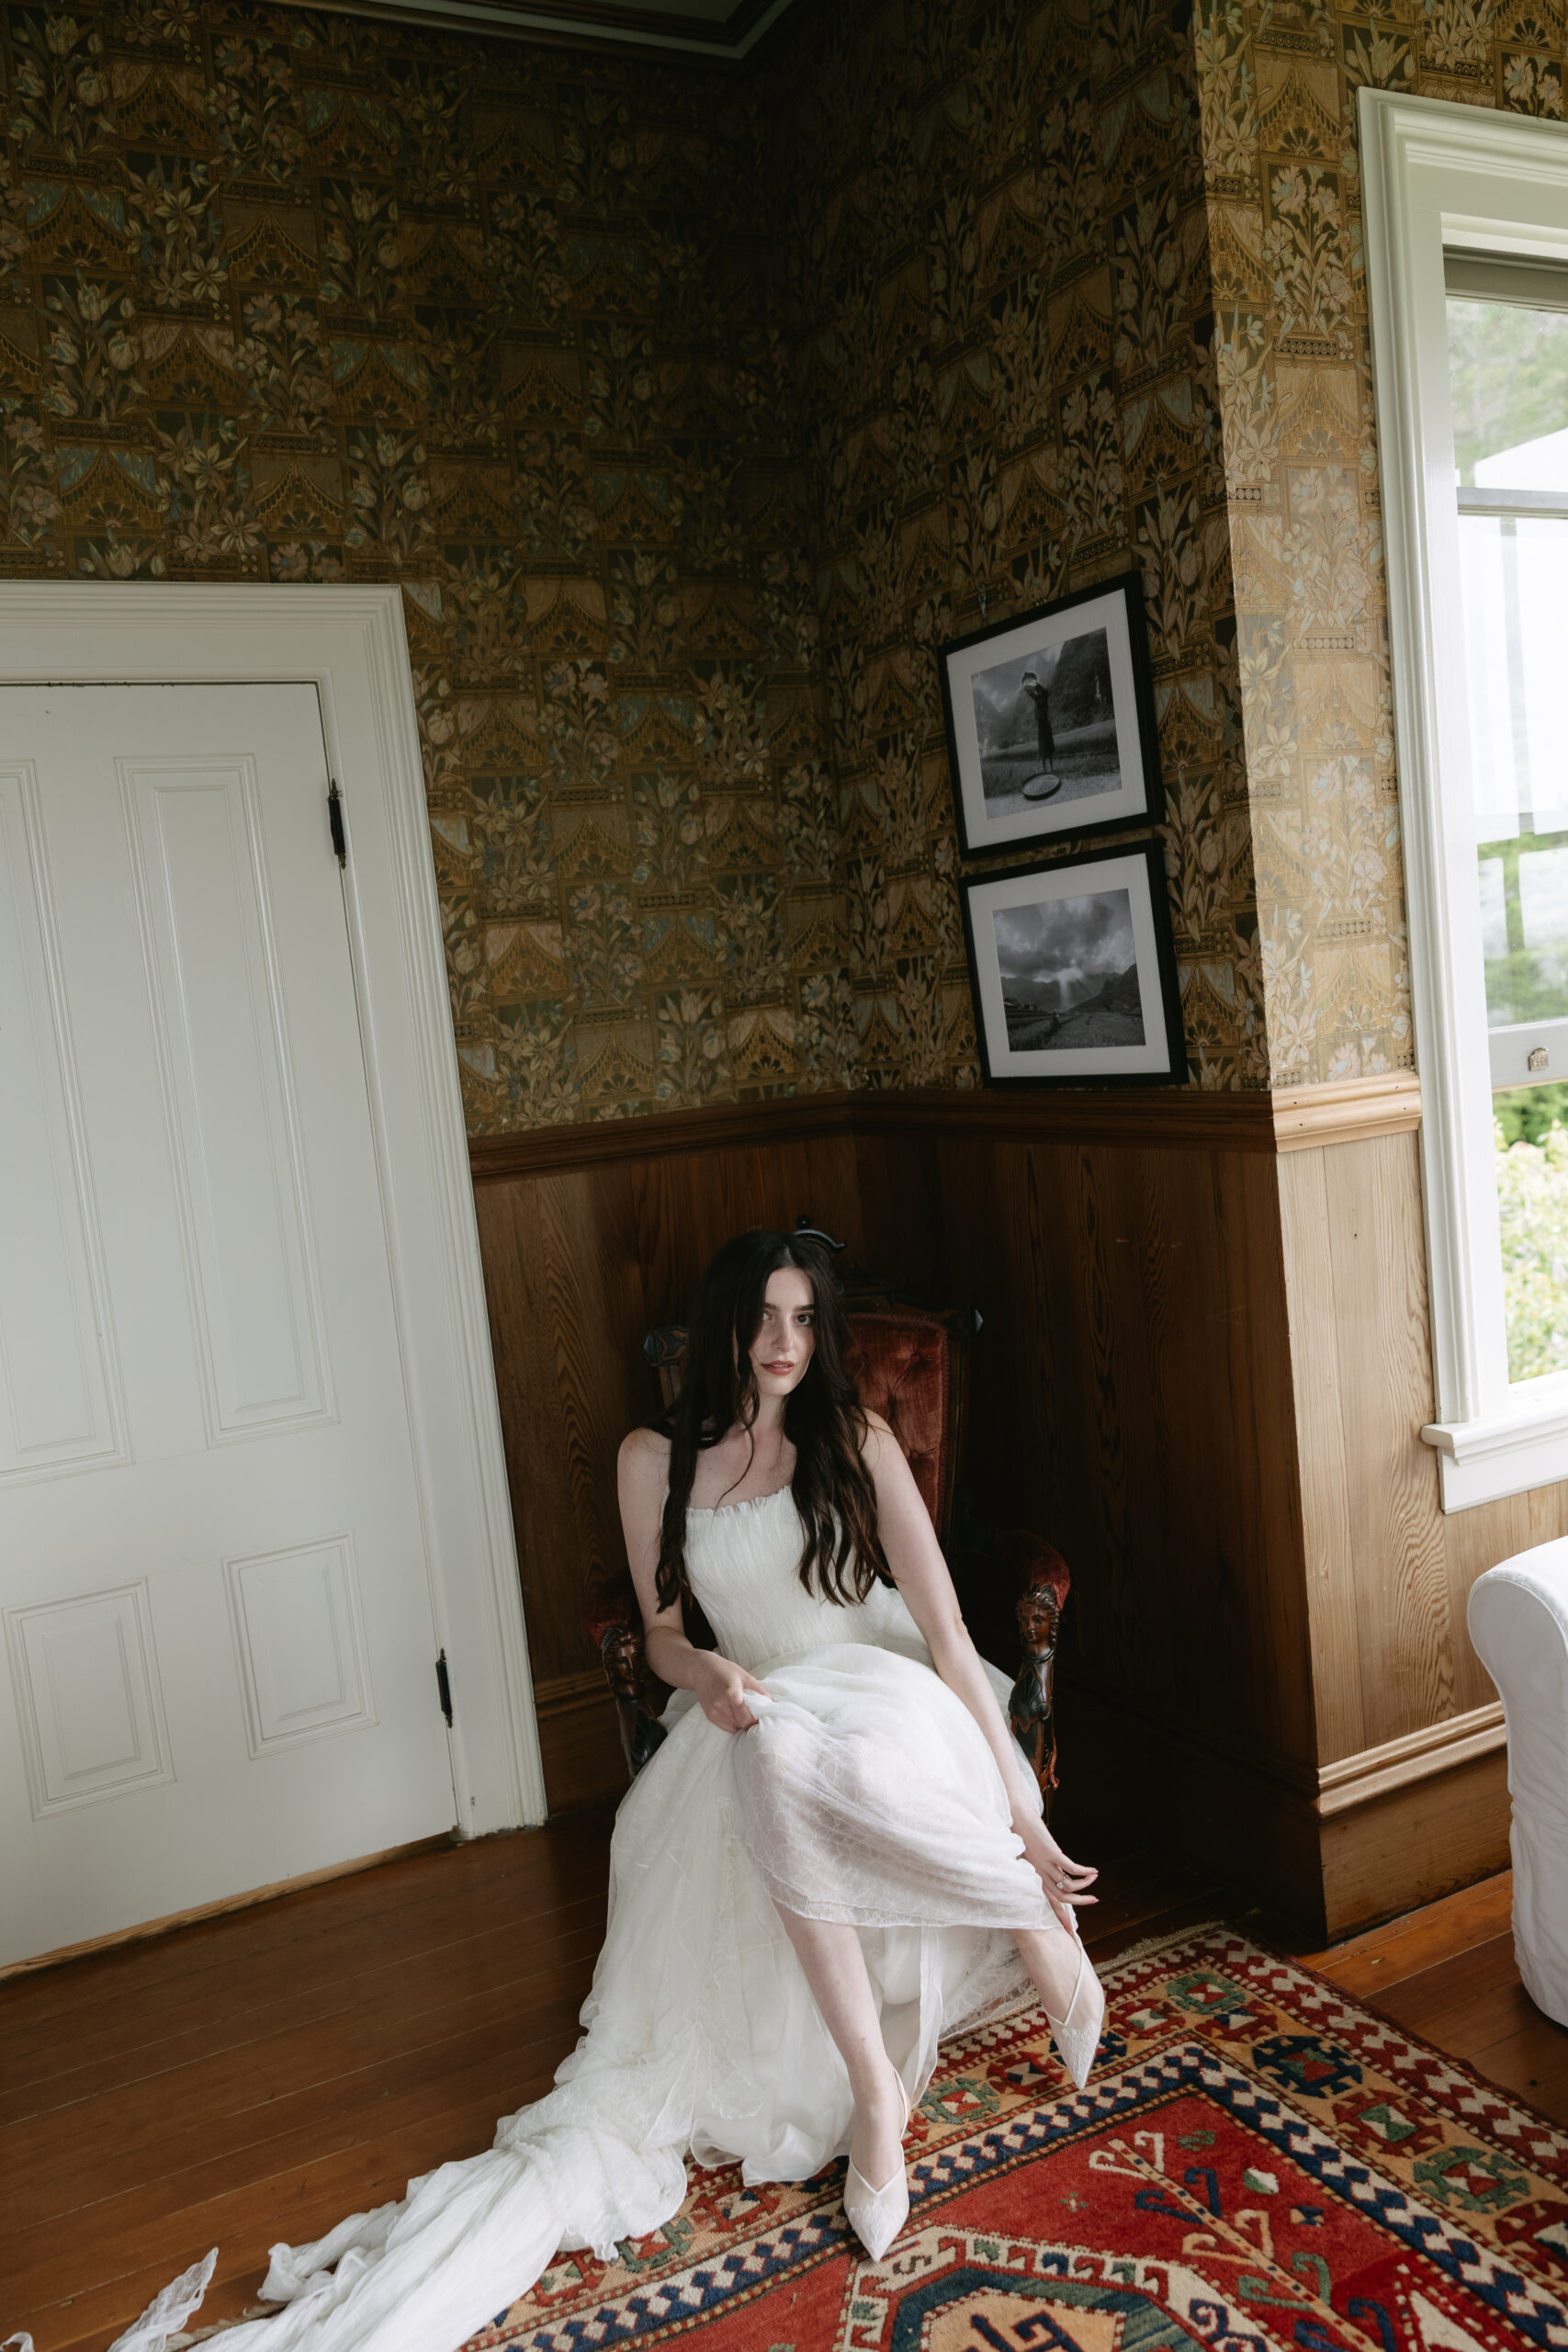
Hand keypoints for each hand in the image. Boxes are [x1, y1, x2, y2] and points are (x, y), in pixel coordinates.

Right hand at [693, 1652, 770, 1733]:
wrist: (701, 1670)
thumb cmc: (724, 1670)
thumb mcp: (745, 1676)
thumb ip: (759, 1690)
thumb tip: (772, 1703)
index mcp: (731, 1693)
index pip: (747, 1718)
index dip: (756, 1720)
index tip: (762, 1716)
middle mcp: (720, 1705)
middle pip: (741, 1724)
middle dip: (751, 1722)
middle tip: (757, 1716)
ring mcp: (714, 1712)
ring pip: (734, 1727)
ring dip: (742, 1723)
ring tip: (746, 1713)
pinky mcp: (710, 1716)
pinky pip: (727, 1727)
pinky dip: (734, 1724)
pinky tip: (736, 1714)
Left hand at [1015, 1816, 1097, 1933]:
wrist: (1013, 1814)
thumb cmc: (1021, 1831)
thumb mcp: (1030, 1852)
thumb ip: (1040, 1863)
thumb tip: (1054, 1867)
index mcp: (1034, 1876)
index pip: (1048, 1902)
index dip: (1061, 1917)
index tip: (1070, 1931)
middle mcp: (1039, 1874)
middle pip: (1062, 1898)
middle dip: (1079, 1903)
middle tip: (1094, 1900)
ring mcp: (1045, 1864)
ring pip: (1069, 1886)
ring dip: (1085, 1884)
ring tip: (1094, 1878)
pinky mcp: (1051, 1853)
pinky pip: (1072, 1869)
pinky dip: (1084, 1872)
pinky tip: (1093, 1870)